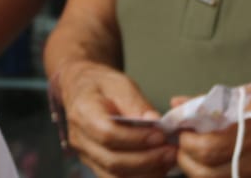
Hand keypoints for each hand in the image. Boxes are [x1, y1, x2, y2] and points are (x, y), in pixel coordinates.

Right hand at [56, 60, 178, 177]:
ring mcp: (85, 155)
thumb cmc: (102, 85)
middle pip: (112, 161)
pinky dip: (140, 176)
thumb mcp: (120, 83)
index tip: (160, 135)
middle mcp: (80, 138)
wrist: (83, 90)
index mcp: (83, 112)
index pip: (108, 134)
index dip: (136, 139)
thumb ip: (136, 103)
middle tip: (170, 151)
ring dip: (145, 173)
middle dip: (146, 160)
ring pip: (115, 176)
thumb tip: (154, 121)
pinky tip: (157, 167)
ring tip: (167, 160)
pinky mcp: (95, 165)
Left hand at [174, 82, 250, 177]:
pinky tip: (221, 166)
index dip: (187, 142)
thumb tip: (179, 103)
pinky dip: (224, 177)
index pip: (207, 147)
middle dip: (188, 160)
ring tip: (198, 157)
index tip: (182, 132)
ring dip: (201, 172)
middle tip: (186, 146)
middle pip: (208, 172)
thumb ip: (212, 102)